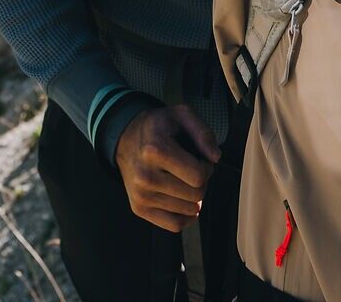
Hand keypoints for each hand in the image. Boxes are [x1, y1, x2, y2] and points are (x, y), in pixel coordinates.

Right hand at [113, 104, 220, 232]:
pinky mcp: (139, 208)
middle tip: (189, 168)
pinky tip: (181, 199)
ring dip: (192, 197)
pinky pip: (175, 225)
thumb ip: (203, 133)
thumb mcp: (182, 115)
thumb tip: (215, 158)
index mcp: (155, 151)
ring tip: (180, 178)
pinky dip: (184, 216)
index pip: (199, 176)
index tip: (200, 159)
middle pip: (196, 195)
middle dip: (200, 182)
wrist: (125, 138)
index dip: (207, 168)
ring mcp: (141, 195)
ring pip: (189, 211)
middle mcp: (145, 176)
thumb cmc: (158, 127)